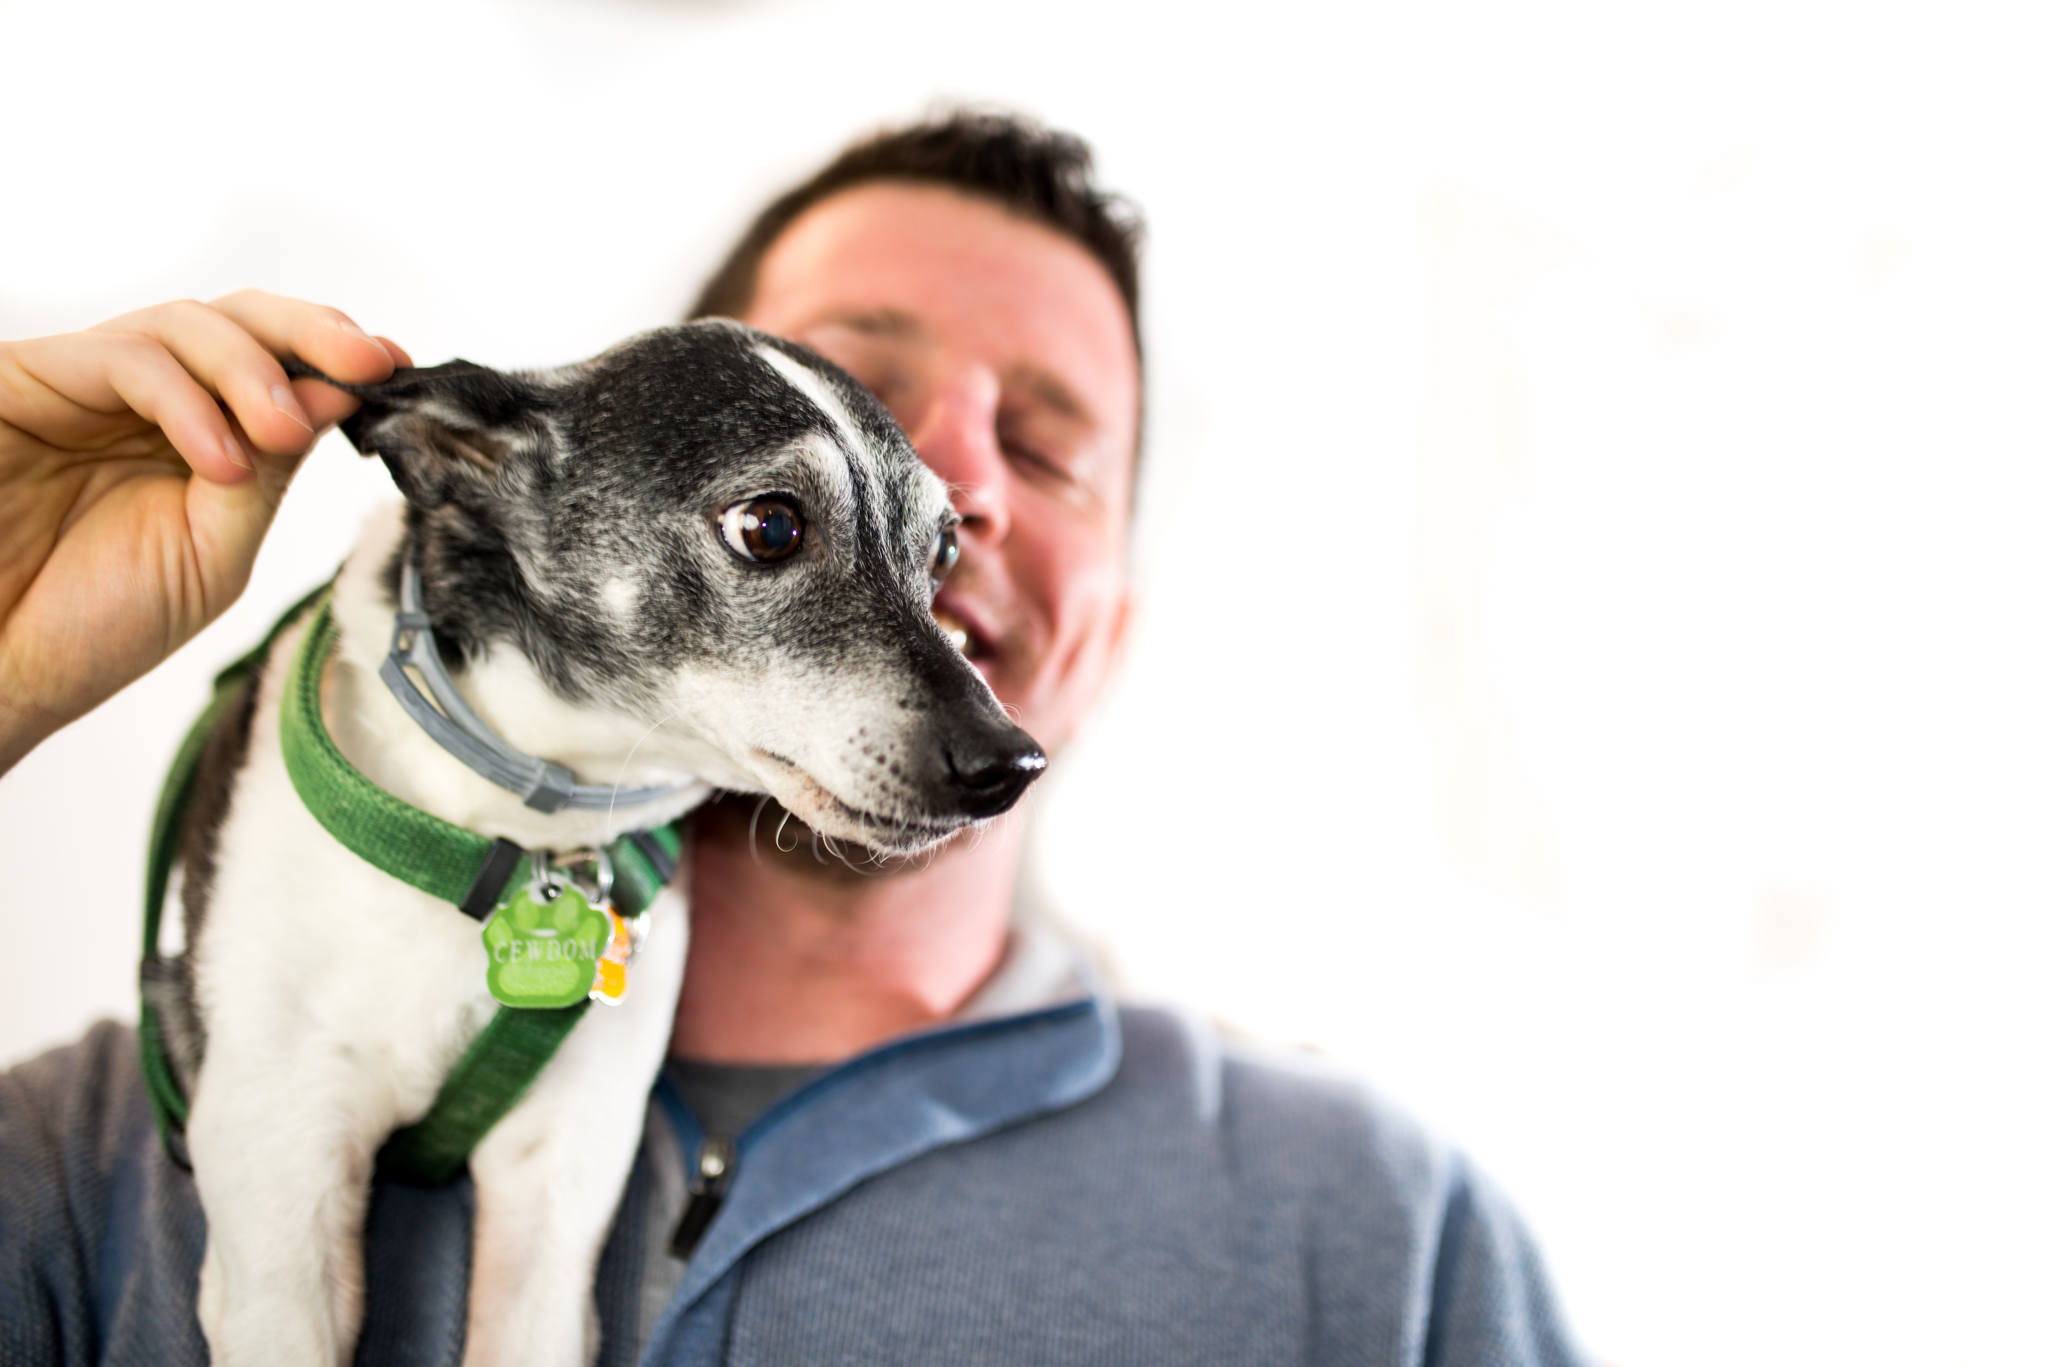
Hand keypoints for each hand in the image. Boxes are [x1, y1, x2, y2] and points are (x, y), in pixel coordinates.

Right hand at [0, 291, 410, 774]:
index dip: (335, 356)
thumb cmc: (88, 624)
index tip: (397, 369)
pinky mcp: (25, 379)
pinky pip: (122, 357)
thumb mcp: (213, 549)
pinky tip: (219, 459)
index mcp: (193, 434)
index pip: (274, 363)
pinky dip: (185, 401)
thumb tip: (334, 396)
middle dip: (313, 335)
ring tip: (285, 429)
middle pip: (237, 319)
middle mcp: (141, 398)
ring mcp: (83, 383)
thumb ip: (269, 472)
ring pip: (186, 324)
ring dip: (255, 372)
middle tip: (369, 366)